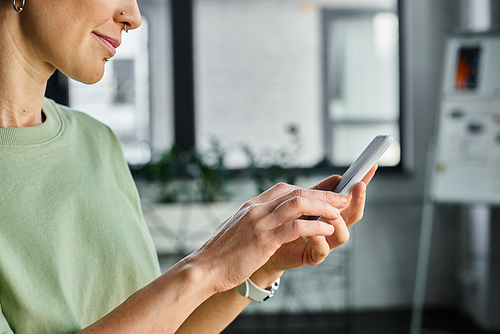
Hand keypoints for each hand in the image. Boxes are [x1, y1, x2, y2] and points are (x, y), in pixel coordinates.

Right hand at [187, 181, 351, 293]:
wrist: (203, 268)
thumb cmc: (222, 253)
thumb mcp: (239, 228)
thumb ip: (256, 220)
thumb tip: (273, 218)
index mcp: (252, 205)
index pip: (284, 188)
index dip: (308, 188)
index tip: (325, 190)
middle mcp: (256, 208)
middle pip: (295, 192)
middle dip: (322, 193)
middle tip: (342, 196)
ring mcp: (259, 222)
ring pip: (298, 204)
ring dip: (322, 205)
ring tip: (339, 210)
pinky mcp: (262, 239)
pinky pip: (294, 226)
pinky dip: (314, 226)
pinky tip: (326, 229)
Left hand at [251, 164, 377, 284]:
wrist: (266, 248)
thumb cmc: (285, 223)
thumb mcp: (301, 204)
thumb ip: (318, 193)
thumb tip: (338, 177)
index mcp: (330, 213)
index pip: (350, 197)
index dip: (362, 183)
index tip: (371, 167)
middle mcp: (332, 227)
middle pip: (353, 215)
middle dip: (358, 200)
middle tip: (358, 186)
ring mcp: (325, 242)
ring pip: (342, 234)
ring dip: (337, 221)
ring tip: (329, 213)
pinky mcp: (312, 256)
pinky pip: (323, 250)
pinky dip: (320, 239)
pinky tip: (314, 232)